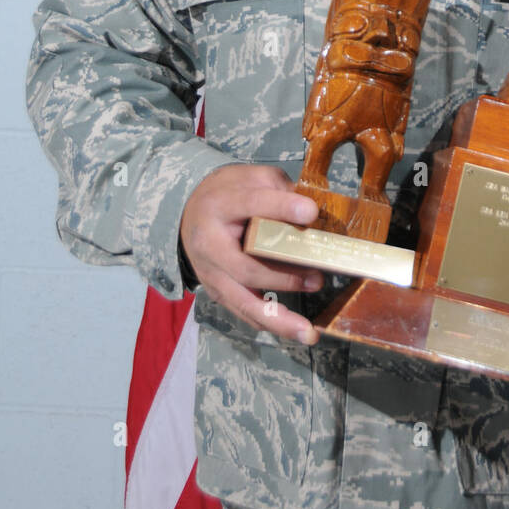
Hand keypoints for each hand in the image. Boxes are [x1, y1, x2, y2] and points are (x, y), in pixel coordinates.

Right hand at [180, 164, 323, 345]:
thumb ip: (280, 191)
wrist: (190, 212)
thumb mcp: (252, 177)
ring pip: (243, 302)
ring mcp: (211, 273)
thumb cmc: (230, 193)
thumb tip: (314, 214)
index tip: (311, 212)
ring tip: (308, 330)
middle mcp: (209, 243)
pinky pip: (243, 312)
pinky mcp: (217, 291)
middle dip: (284, 276)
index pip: (252, 204)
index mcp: (219, 205)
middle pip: (246, 267)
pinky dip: (269, 324)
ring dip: (279, 318)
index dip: (282, 208)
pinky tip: (294, 331)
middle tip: (318, 278)